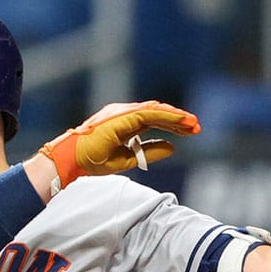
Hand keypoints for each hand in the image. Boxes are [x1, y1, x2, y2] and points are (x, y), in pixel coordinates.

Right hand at [38, 101, 200, 191]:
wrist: (73, 160)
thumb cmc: (93, 160)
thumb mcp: (127, 158)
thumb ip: (149, 151)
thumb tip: (172, 148)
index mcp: (124, 123)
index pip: (153, 121)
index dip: (172, 126)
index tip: (189, 132)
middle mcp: (124, 114)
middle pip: (158, 114)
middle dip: (179, 120)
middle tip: (197, 127)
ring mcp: (123, 113)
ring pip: (157, 111)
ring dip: (176, 117)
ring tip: (194, 124)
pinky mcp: (123, 117)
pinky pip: (150, 114)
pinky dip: (167, 116)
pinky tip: (181, 121)